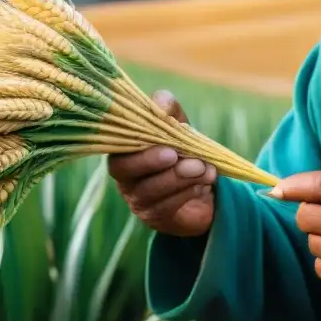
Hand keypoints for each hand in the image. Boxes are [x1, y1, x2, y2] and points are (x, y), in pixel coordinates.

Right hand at [108, 90, 216, 236]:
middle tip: (175, 154)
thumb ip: (169, 111)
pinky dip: (188, 192)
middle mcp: (125, 176)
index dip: (133, 139)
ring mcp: (139, 200)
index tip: (159, 134)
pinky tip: (205, 181)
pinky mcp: (157, 218)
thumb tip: (161, 102)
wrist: (204, 186)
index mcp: (125, 150)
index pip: (115, 144)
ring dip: (178, 177)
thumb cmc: (183, 151)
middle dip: (150, 161)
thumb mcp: (178, 127)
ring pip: (149, 190)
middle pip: (124, 170)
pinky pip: (167, 207)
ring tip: (204, 167)